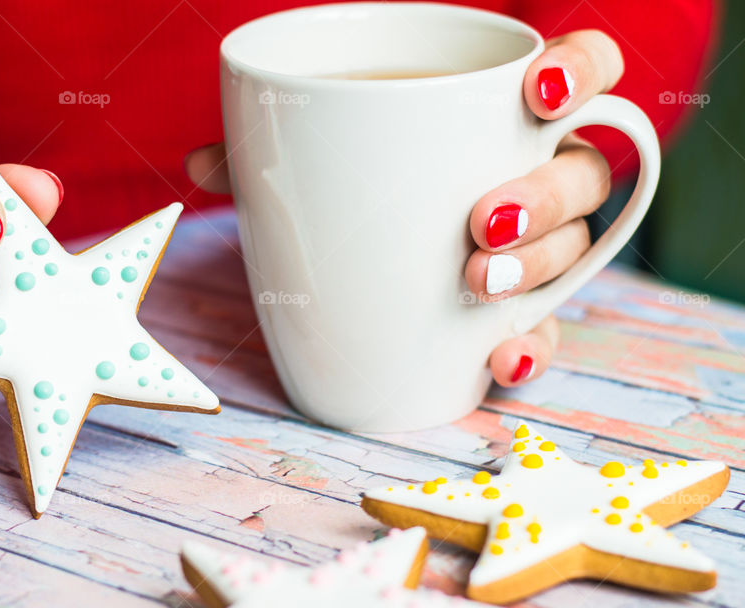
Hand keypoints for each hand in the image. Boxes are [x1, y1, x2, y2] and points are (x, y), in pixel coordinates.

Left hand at [184, 29, 623, 386]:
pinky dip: (529, 346)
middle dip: (546, 195)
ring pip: (572, 251)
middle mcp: (535, 179)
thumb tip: (203, 163)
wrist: (359, 282)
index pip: (582, 72)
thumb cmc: (351, 197)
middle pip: (582, 175)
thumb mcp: (312, 169)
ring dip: (533, 267)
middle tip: (482, 222)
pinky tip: (497, 357)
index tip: (535, 91)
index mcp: (497, 121)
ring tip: (474, 281)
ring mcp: (538, 252)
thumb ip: (270, 157)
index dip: (580, 71)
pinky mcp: (524, 316)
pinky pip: (548, 330)